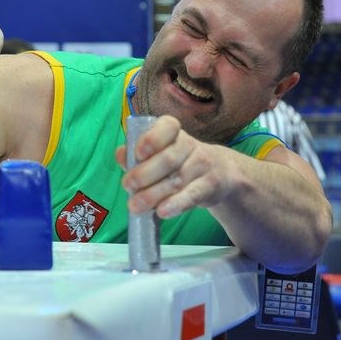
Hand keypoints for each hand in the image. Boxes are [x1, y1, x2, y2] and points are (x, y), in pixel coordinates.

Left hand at [116, 115, 238, 217]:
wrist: (220, 172)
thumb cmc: (178, 160)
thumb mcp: (158, 152)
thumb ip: (135, 153)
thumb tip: (120, 155)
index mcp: (173, 132)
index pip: (167, 127)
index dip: (152, 139)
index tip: (138, 153)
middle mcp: (190, 145)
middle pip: (168, 159)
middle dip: (144, 174)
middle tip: (127, 186)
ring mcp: (202, 165)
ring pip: (177, 180)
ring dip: (153, 194)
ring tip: (135, 206)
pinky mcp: (210, 186)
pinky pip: (192, 195)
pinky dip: (176, 204)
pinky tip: (162, 212)